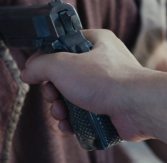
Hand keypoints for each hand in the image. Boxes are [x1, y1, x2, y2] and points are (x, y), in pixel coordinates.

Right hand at [22, 29, 154, 141]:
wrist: (138, 107)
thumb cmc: (107, 80)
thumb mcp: (63, 65)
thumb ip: (40, 65)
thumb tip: (28, 72)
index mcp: (96, 41)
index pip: (63, 44)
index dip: (46, 57)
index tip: (34, 70)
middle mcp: (103, 62)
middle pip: (65, 75)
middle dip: (53, 91)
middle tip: (52, 96)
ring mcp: (107, 87)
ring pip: (73, 97)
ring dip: (60, 109)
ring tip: (61, 114)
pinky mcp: (110, 109)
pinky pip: (84, 115)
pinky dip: (73, 122)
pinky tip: (69, 126)